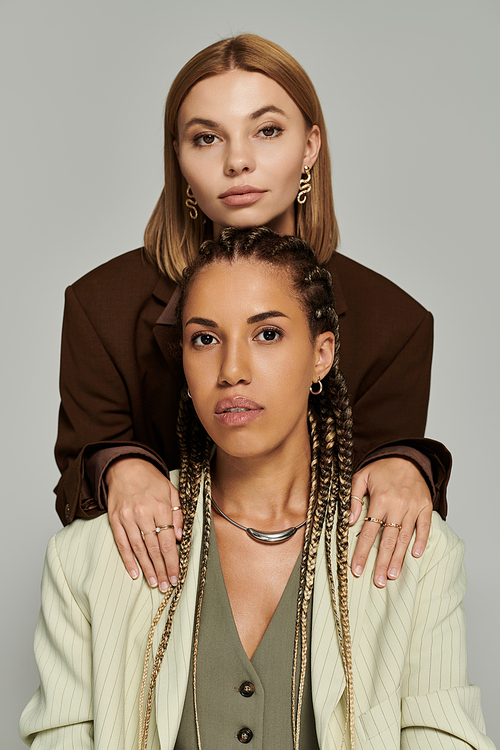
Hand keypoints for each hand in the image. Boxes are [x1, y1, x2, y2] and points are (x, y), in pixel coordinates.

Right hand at [106, 457, 182, 592]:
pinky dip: (128, 560)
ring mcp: (127, 517)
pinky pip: (122, 544)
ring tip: (154, 583)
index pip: (168, 540)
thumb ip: (178, 514)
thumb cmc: (151, 481)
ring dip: (147, 568)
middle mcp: (143, 513)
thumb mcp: (171, 491)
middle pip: (154, 548)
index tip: (176, 576)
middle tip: (166, 586)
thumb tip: (179, 537)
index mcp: (161, 506)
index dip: (172, 561)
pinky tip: (135, 573)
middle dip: (161, 569)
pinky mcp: (115, 520)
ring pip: (138, 548)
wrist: (126, 467)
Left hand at [349, 458, 431, 587]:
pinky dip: (421, 541)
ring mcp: (414, 507)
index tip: (357, 569)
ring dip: (399, 558)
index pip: (369, 531)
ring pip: (405, 537)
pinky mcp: (426, 507)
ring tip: (392, 575)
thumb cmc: (382, 469)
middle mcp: (398, 505)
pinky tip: (415, 555)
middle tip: (377, 581)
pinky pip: (424, 527)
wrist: (408, 456)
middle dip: (381, 562)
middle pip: (388, 539)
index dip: (363, 552)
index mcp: (380, 499)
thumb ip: (353, 498)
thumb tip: (349, 521)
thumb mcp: (361, 476)